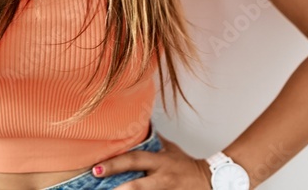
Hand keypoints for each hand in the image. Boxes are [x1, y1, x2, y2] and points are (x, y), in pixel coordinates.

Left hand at [91, 134, 212, 188]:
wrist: (211, 181)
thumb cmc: (185, 165)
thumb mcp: (169, 149)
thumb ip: (152, 140)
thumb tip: (135, 124)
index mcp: (159, 161)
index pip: (134, 160)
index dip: (115, 164)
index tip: (96, 169)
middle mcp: (162, 178)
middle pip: (137, 186)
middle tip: (99, 183)